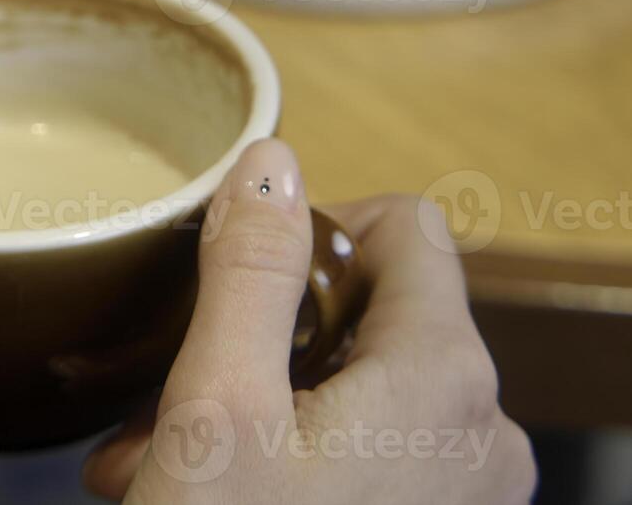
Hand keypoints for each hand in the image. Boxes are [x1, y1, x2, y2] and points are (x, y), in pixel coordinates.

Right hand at [81, 140, 535, 503]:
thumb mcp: (218, 414)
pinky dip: (290, 470)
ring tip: (150, 472)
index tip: (235, 286)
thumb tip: (274, 161)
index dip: (315, 232)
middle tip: (156, 403)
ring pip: (359, 400)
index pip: (406, 227)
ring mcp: (469, 497)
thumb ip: (249, 273)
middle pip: (372, 319)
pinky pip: (373, 469)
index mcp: (441, 374)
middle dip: (253, 347)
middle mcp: (481, 430)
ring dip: (253, 416)